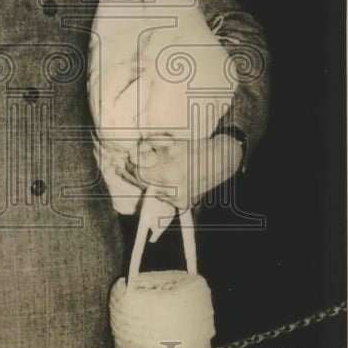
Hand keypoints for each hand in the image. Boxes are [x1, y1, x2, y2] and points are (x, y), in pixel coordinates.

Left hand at [113, 133, 242, 210]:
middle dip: (133, 174)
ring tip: (140, 171)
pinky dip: (157, 188)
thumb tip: (132, 155)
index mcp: (170, 172)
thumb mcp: (173, 144)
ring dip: (144, 182)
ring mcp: (179, 199)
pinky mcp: (183, 203)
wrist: (222, 160)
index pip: (140, 173)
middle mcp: (174, 189)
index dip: (130, 166)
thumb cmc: (197, 148)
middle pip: (143, 184)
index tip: (125, 159)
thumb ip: (151, 150)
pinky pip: (163, 197)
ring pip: (151, 192)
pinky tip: (156, 180)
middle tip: (124, 166)